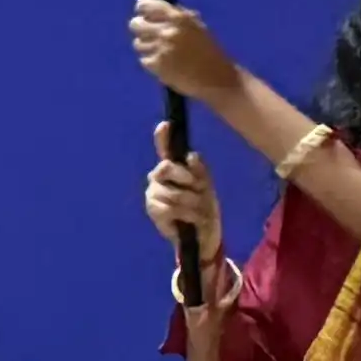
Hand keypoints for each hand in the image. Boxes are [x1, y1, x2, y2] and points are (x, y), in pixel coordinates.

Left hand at [129, 0, 246, 103]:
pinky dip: (152, 62)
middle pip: (136, 24)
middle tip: (149, 34)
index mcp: (179, 18)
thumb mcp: (196, 27)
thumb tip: (152, 9)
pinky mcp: (157, 66)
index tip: (143, 13)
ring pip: (138, 43)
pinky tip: (165, 64)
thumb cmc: (209, 51)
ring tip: (161, 52)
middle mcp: (168, 31)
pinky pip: (144, 59)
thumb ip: (176, 17)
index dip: (143, 9)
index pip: (146, 5)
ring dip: (147, 47)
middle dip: (141, 28)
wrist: (217, 79)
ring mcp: (161, 49)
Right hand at [142, 129, 229, 265]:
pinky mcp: (153, 210)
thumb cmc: (204, 207)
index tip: (166, 125)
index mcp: (172, 168)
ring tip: (199, 210)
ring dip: (193, 202)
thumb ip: (199, 170)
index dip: (163, 137)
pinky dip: (187, 214)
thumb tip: (191, 156)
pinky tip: (191, 219)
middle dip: (187, 179)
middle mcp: (158, 177)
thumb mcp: (207, 186)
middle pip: (167, 167)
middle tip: (200, 190)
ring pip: (173, 191)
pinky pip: (171, 207)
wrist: (203, 235)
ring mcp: (153, 193)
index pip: (165, 148)